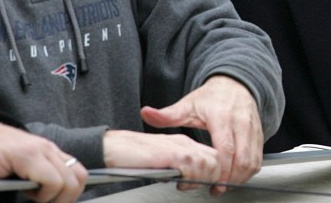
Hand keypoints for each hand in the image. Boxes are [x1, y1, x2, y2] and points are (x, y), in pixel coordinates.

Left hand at [0, 121, 86, 202]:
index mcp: (29, 154)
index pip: (55, 181)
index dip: (46, 198)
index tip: (29, 198)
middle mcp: (46, 149)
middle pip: (72, 180)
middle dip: (60, 198)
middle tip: (40, 200)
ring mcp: (52, 149)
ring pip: (79, 173)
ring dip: (69, 190)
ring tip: (48, 196)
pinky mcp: (54, 151)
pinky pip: (75, 168)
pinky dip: (69, 182)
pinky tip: (49, 188)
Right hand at [103, 129, 220, 192]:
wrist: (114, 147)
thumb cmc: (133, 156)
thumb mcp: (162, 161)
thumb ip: (178, 166)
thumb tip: (189, 180)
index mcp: (183, 143)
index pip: (213, 156)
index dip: (213, 174)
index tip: (206, 186)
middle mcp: (184, 143)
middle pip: (216, 159)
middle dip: (212, 177)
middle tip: (195, 186)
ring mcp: (179, 147)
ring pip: (210, 164)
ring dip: (202, 179)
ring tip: (185, 185)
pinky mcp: (171, 153)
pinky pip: (194, 166)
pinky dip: (191, 177)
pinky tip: (178, 182)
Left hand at [140, 75, 263, 193]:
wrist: (234, 85)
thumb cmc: (211, 98)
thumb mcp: (188, 104)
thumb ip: (167, 114)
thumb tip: (146, 113)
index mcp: (221, 116)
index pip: (225, 148)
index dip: (220, 169)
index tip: (212, 182)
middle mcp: (240, 122)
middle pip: (242, 158)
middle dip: (231, 178)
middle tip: (217, 188)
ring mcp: (252, 129)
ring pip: (252, 161)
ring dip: (241, 177)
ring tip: (224, 185)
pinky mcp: (259, 135)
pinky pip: (258, 159)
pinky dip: (249, 172)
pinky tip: (236, 176)